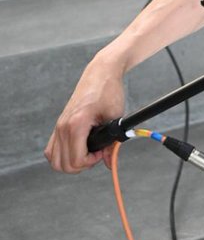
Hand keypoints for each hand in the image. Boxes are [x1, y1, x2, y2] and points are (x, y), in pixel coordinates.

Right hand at [45, 57, 125, 173]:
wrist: (100, 73)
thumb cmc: (108, 90)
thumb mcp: (116, 117)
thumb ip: (112, 143)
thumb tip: (110, 162)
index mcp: (76, 124)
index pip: (76, 160)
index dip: (92, 162)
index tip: (102, 152)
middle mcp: (63, 126)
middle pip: (63, 164)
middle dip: (81, 165)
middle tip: (95, 154)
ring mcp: (58, 126)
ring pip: (54, 160)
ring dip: (70, 163)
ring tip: (87, 153)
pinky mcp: (58, 125)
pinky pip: (51, 150)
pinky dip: (62, 156)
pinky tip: (78, 149)